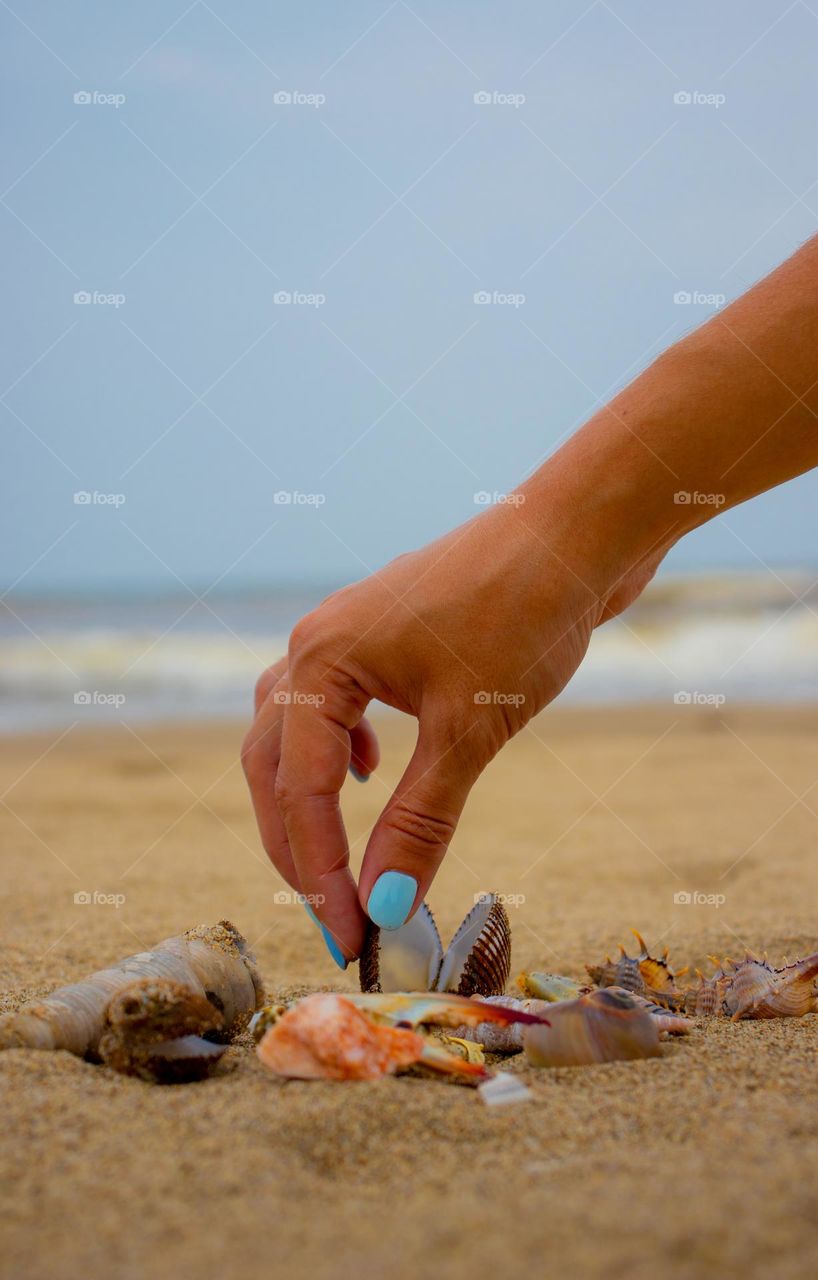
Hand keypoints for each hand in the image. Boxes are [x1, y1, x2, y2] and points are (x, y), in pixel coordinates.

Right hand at [242, 487, 649, 964]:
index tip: (349, 937)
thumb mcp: (469, 732)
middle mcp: (316, 643)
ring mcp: (346, 632)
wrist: (575, 534)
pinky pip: (331, 702)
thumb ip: (419, 820)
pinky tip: (372, 770)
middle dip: (297, 844)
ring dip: (307, 799)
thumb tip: (385, 906)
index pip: (301, 790)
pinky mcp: (383, 633)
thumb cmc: (523, 617)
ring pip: (294, 731)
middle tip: (331, 912)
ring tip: (333, 856)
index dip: (320, 872)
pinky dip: (338, 750)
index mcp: (321, 662)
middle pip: (274, 761)